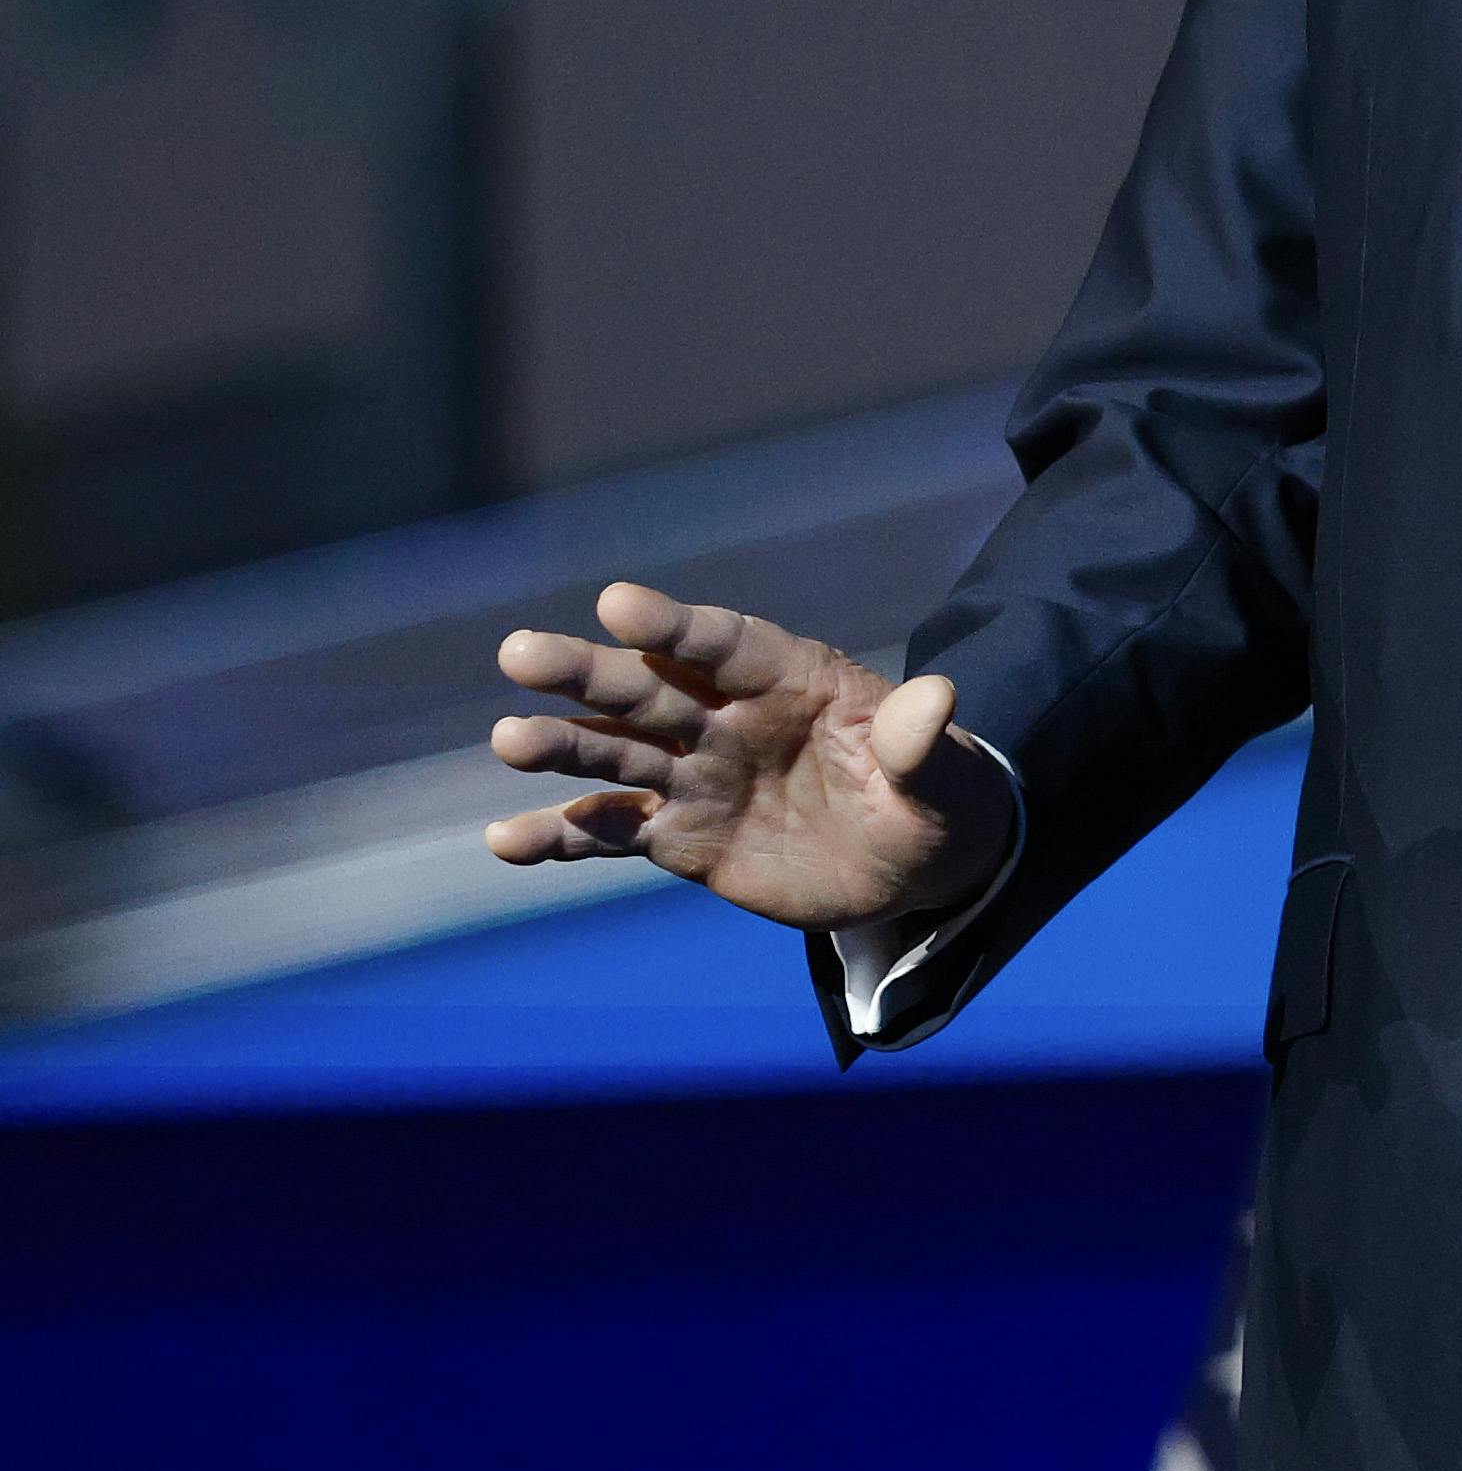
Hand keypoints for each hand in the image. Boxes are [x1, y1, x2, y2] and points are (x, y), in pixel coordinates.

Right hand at [481, 582, 1008, 933]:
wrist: (915, 865)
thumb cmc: (935, 798)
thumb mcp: (946, 776)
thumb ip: (925, 741)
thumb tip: (938, 696)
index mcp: (792, 679)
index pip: (724, 643)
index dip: (674, 626)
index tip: (617, 605)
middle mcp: (729, 718)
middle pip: (648, 687)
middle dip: (587, 671)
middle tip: (520, 653)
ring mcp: (698, 776)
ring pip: (616, 754)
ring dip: (562, 748)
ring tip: (511, 741)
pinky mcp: (681, 837)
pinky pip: (610, 834)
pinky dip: (560, 837)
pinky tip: (507, 839)